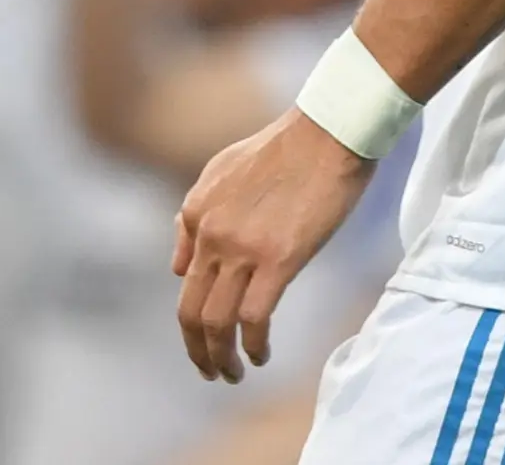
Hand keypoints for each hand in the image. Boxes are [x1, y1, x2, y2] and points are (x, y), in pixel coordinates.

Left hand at [171, 109, 372, 382]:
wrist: (328, 131)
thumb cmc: (287, 148)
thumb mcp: (221, 171)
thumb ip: (194, 216)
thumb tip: (177, 265)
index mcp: (196, 211)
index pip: (185, 281)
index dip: (193, 318)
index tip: (208, 336)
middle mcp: (210, 233)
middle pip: (190, 311)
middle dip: (197, 351)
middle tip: (210, 372)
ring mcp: (242, 248)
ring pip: (217, 322)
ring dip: (222, 358)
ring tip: (234, 374)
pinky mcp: (278, 259)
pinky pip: (254, 317)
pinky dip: (254, 345)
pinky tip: (261, 355)